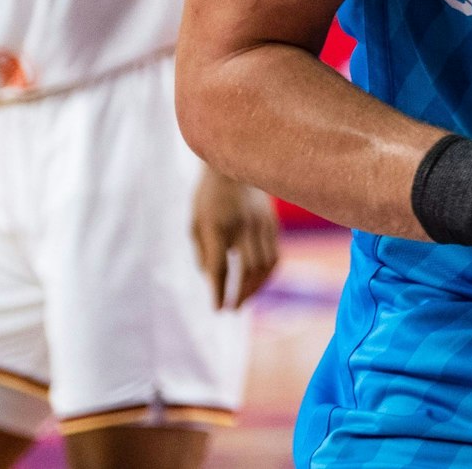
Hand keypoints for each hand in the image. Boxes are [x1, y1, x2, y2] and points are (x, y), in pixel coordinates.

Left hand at [190, 170, 280, 308]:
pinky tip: (258, 281)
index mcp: (217, 226)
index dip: (218, 291)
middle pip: (248, 269)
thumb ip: (202, 252)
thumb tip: (213, 279)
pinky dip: (267, 273)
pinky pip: (275, 254)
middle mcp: (243, 226)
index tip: (218, 309)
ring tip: (245, 297)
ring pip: (266, 264)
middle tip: (233, 308)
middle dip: (241, 293)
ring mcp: (262, 224)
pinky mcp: (273, 223)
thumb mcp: (196, 222)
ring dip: (257, 286)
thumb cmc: (208, 195)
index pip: (219, 266)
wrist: (235, 162)